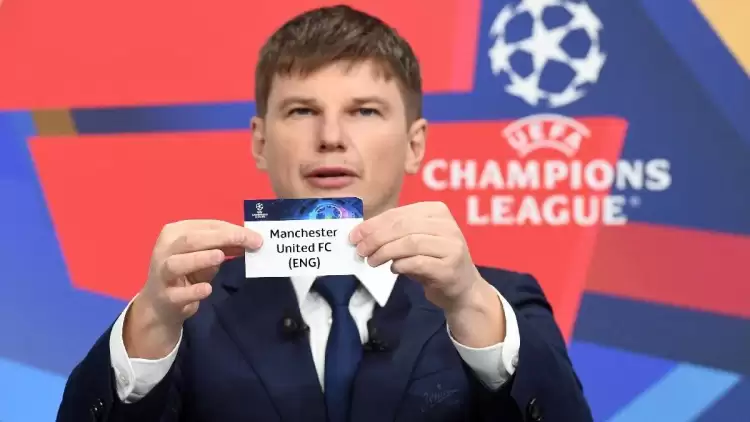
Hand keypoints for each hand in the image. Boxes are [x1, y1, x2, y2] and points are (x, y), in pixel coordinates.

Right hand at [125, 219, 261, 357]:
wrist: (161, 304)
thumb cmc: (187, 272)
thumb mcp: (205, 255)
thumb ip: (225, 246)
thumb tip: (251, 240)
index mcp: (175, 233)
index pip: (206, 226)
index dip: (231, 229)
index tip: (255, 236)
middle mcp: (164, 250)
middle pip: (191, 239)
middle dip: (223, 238)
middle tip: (250, 243)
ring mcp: (162, 274)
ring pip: (176, 263)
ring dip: (199, 259)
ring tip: (220, 256)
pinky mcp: (165, 297)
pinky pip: (178, 294)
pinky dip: (193, 291)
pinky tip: (207, 289)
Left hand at [349, 202, 482, 311]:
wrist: (463, 289)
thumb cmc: (433, 261)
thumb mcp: (415, 242)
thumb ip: (393, 233)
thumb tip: (361, 233)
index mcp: (437, 211)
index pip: (399, 213)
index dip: (373, 224)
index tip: (354, 236)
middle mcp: (447, 225)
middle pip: (403, 227)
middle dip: (376, 238)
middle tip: (360, 250)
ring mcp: (452, 246)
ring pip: (410, 243)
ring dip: (385, 252)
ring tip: (371, 262)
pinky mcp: (450, 267)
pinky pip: (419, 262)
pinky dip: (401, 265)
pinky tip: (393, 270)